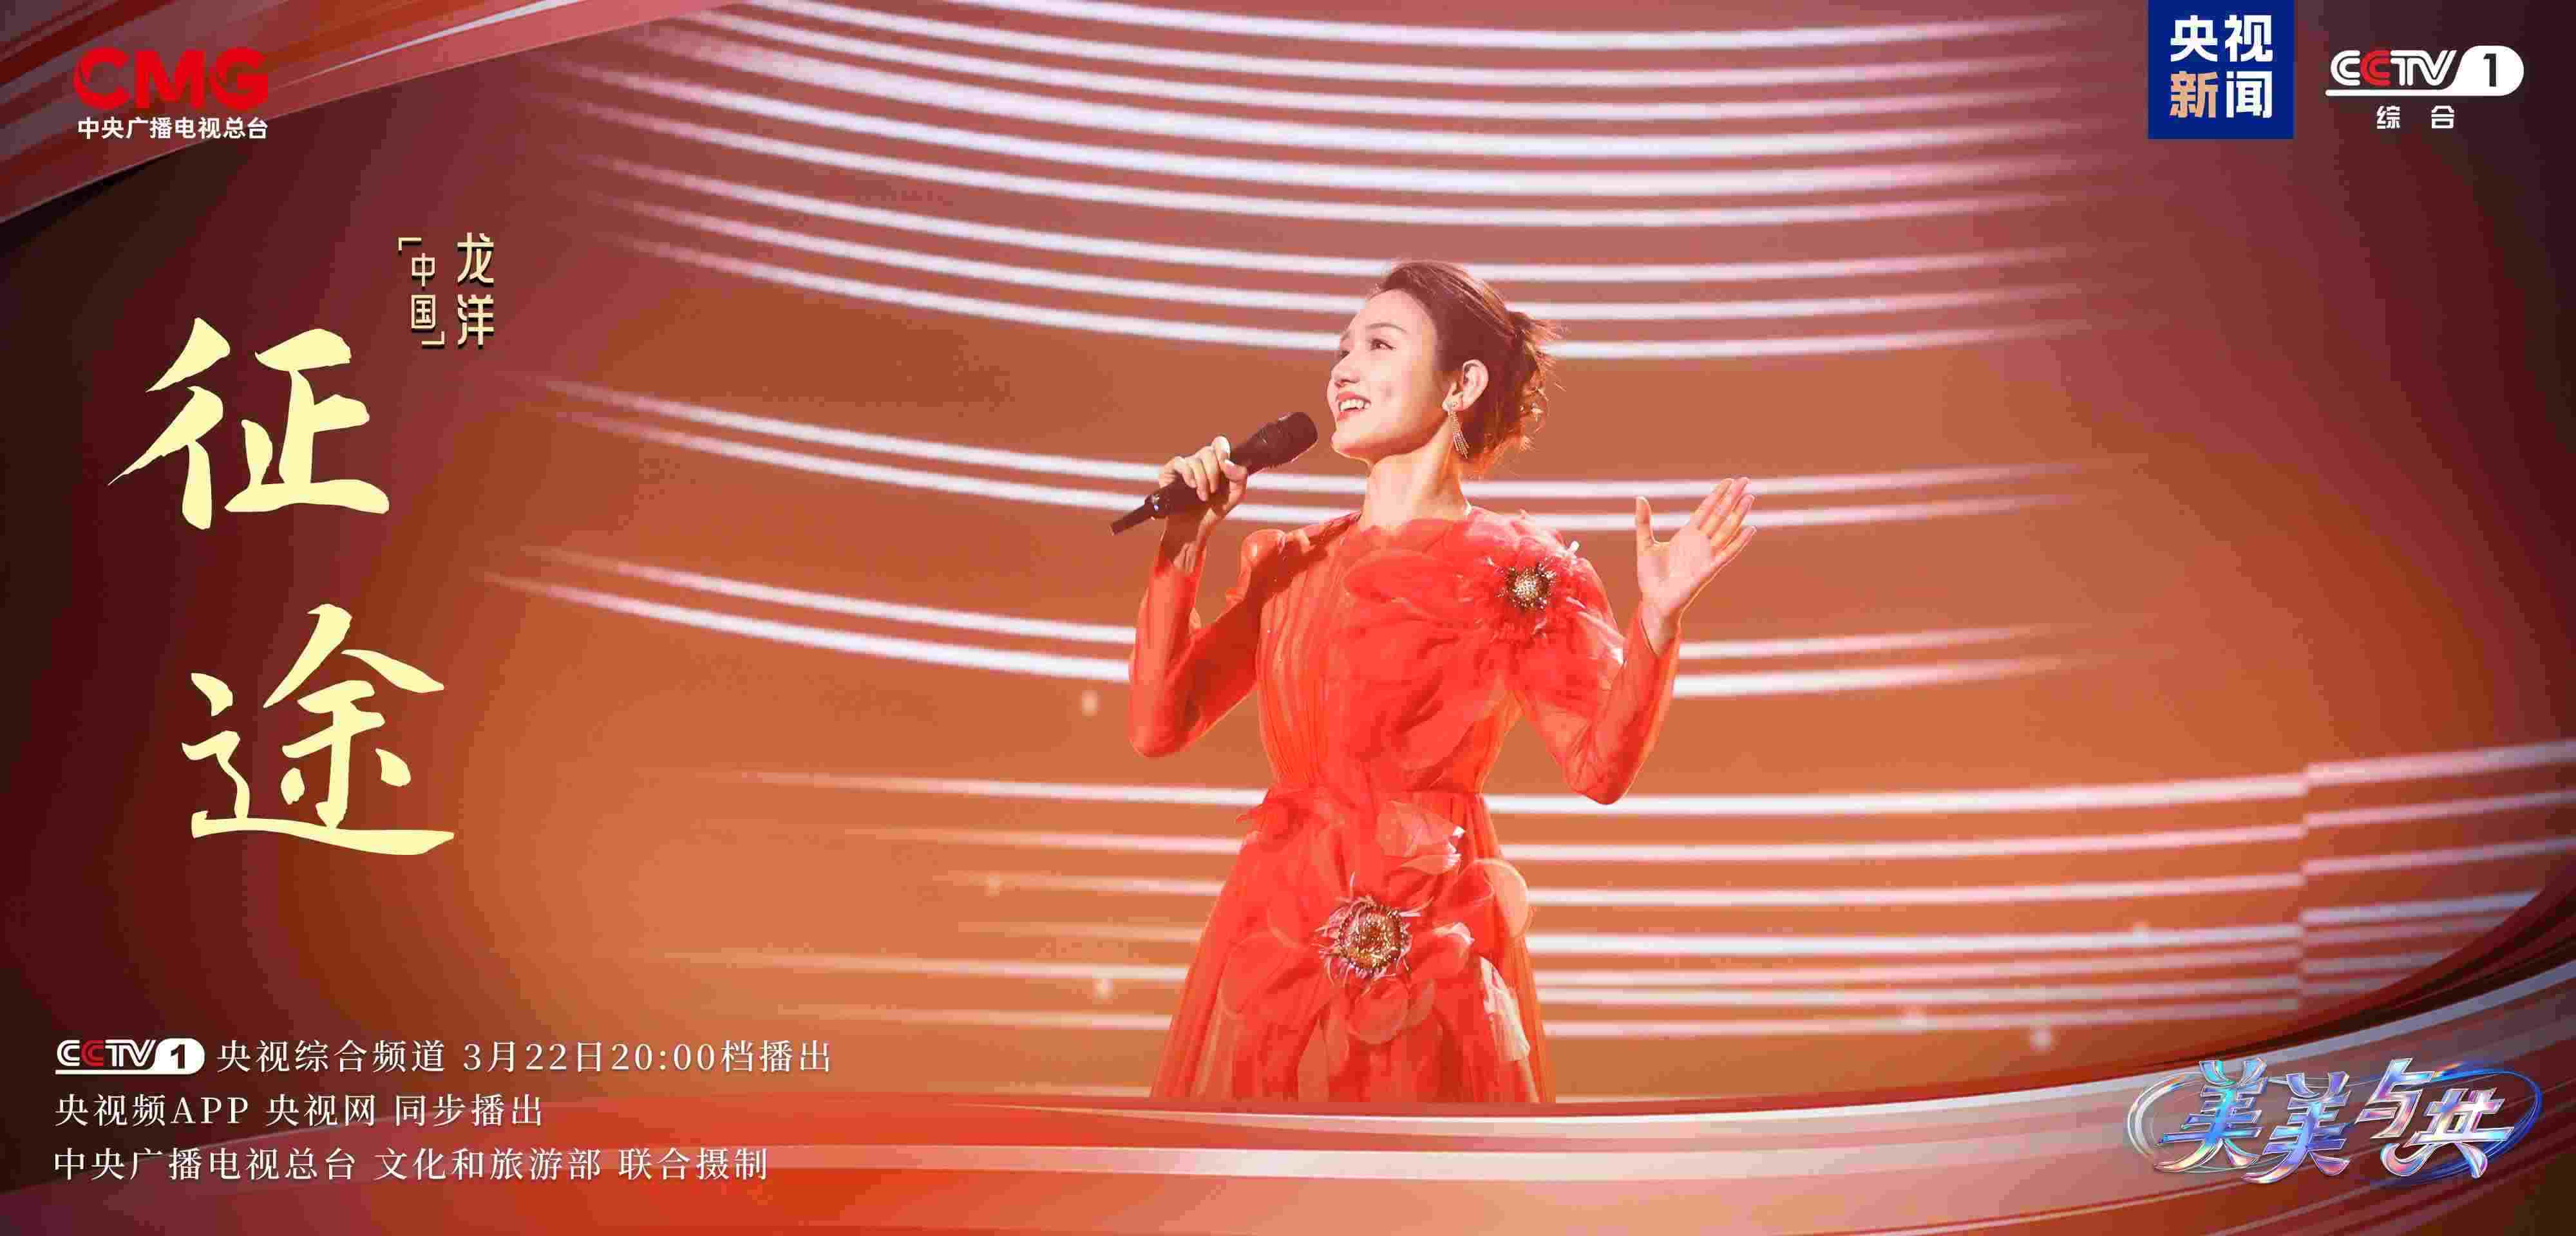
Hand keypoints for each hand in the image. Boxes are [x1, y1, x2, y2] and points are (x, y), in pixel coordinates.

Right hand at [1156, 434, 1248, 545]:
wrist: (1195, 528)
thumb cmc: (1215, 511)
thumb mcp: (1235, 495)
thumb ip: (1239, 477)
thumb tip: (1227, 463)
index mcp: (1216, 463)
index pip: (1219, 443)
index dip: (1222, 450)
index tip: (1225, 466)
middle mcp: (1200, 461)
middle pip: (1208, 451)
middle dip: (1213, 472)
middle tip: (1213, 490)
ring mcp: (1184, 466)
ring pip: (1195, 460)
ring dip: (1202, 480)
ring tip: (1203, 496)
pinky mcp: (1170, 472)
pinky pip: (1179, 462)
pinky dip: (1188, 474)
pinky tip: (1191, 486)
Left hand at [1633, 477, 1755, 652]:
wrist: (1653, 602)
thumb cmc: (1651, 577)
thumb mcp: (1645, 545)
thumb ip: (1644, 522)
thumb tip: (1640, 498)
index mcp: (1687, 535)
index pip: (1706, 510)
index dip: (1717, 495)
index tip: (1728, 481)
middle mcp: (1700, 543)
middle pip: (1719, 515)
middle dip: (1732, 498)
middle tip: (1745, 480)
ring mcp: (1706, 555)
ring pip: (1726, 530)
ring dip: (1738, 515)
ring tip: (1750, 498)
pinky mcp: (1708, 570)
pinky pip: (1727, 554)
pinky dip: (1738, 542)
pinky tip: (1750, 529)